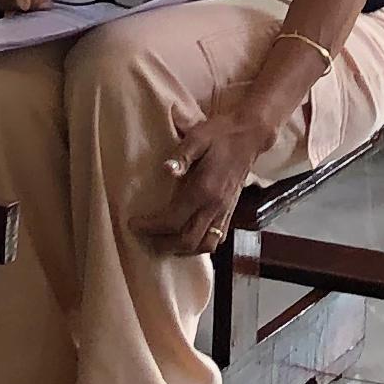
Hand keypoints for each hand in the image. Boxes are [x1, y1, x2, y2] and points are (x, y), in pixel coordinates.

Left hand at [133, 103, 273, 251]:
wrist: (249, 135)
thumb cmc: (220, 134)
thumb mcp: (198, 136)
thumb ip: (182, 155)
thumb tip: (166, 169)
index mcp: (204, 189)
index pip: (173, 220)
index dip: (151, 227)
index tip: (133, 223)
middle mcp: (215, 206)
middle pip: (187, 240)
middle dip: (161, 244)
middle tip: (142, 237)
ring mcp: (225, 212)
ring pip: (203, 245)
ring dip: (181, 249)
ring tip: (162, 242)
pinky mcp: (230, 212)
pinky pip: (215, 240)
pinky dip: (198, 246)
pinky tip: (185, 239)